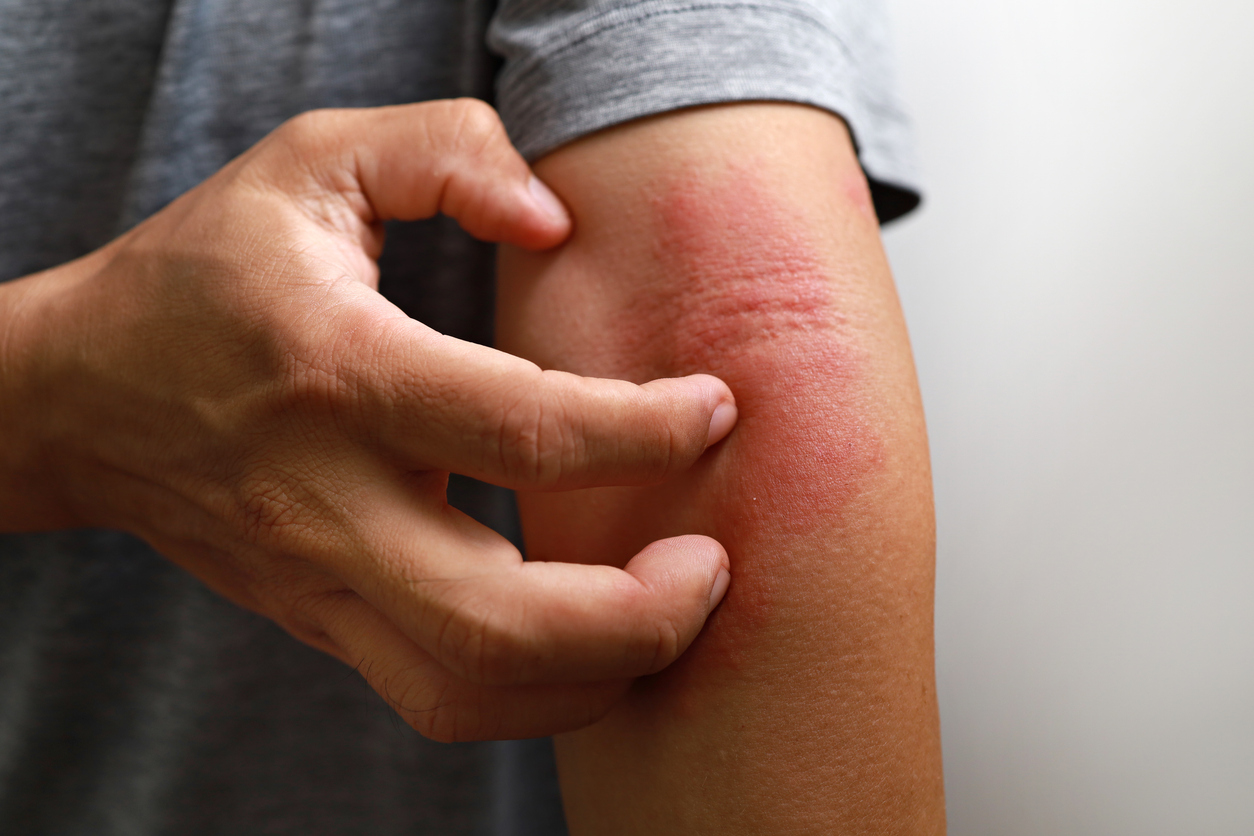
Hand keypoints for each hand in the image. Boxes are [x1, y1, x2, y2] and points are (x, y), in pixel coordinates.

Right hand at [0, 100, 736, 740]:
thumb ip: (446, 152)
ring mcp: (319, 582)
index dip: (646, 431)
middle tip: (713, 562)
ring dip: (600, 675)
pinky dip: (541, 696)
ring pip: (469, 690)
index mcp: (337, 371)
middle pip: (499, 620)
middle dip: (642, 614)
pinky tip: (601, 643)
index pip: (522, 432)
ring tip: (674, 611)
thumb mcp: (313, 161)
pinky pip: (441, 700)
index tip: (714, 410)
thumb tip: (555, 221)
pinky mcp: (323, 622)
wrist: (79, 397)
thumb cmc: (205, 274)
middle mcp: (326, 501)